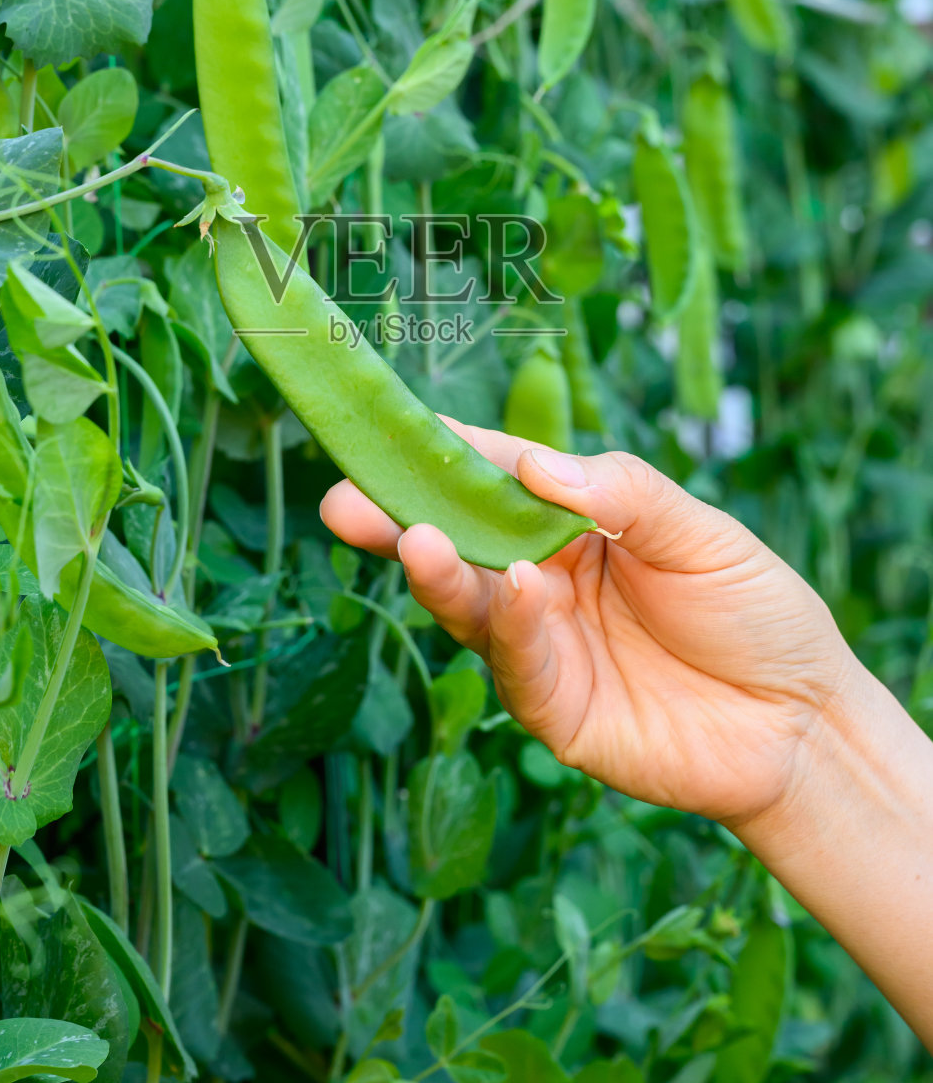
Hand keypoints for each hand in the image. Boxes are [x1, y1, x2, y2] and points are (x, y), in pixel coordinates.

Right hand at [321, 421, 856, 831]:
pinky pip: (520, 663)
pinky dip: (512, 625)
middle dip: (399, 520)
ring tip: (416, 539)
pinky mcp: (555, 710)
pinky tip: (517, 590)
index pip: (498, 478)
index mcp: (572, 523)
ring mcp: (543, 647)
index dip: (448, 453)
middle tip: (345, 499)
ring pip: (472, 606)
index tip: (393, 429)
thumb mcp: (700, 531)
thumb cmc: (755, 610)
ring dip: (440, 574)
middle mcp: (542, 580)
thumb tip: (536, 461)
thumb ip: (623, 492)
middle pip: (459, 545)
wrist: (805, 721)